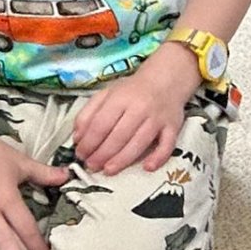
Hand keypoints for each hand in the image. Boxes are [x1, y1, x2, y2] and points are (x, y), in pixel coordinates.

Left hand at [73, 44, 198, 175]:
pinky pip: (168, 145)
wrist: (166, 79)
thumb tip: (77, 138)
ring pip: (139, 143)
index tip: (81, 154)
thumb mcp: (106, 94)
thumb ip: (88, 113)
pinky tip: (147, 167)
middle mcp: (140, 108)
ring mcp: (157, 119)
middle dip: (102, 154)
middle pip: (119, 136)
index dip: (89, 142)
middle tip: (92, 166)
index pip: (101, 124)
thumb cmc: (132, 90)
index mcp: (120, 98)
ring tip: (109, 170)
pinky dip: (159, 157)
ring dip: (122, 160)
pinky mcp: (173, 127)